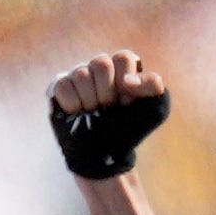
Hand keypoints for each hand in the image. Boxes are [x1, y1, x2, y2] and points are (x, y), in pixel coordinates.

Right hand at [48, 49, 169, 180]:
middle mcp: (100, 67)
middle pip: (101, 63)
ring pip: (81, 74)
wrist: (105, 155)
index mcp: (123, 67)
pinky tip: (77, 114)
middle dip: (107, 93)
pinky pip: (63, 86)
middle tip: (108, 109)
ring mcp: (78, 75)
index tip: (126, 104)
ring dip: (90, 101)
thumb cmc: (131, 130)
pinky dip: (72, 104)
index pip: (122, 58)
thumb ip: (153, 85)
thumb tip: (127, 80)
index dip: (124, 84)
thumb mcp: (156, 109)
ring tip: (93, 114)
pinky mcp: (59, 87)